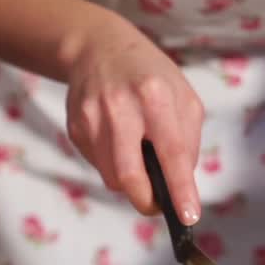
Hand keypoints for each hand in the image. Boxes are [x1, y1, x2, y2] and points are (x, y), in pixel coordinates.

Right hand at [63, 17, 203, 223]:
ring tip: (139, 157)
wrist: (97, 48)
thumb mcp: (182, 95)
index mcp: (154, 96)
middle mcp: (120, 107)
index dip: (179, 189)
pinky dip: (114, 165)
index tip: (188, 216)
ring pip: (112, 177)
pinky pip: (98, 165)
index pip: (171, 152)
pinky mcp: (75, 128)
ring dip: (131, 181)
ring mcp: (92, 119)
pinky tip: (119, 142)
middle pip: (129, 176)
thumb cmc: (149, 75)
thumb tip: (181, 181)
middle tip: (158, 204)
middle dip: (146, 200)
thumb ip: (187, 138)